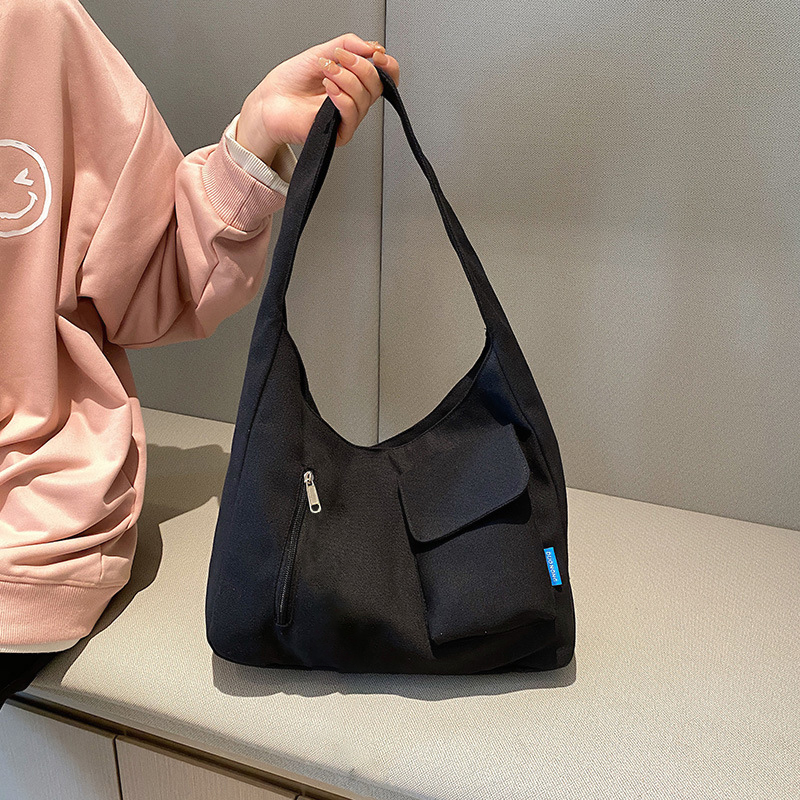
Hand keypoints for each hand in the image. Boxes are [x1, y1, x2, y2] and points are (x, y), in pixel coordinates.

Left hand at [235, 33, 400, 164]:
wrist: (270, 101)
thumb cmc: (291, 82)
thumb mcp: (322, 52)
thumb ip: (348, 45)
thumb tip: (374, 47)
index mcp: (354, 82)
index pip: (385, 77)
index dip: (388, 66)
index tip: (378, 55)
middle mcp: (354, 100)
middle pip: (377, 85)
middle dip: (360, 67)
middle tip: (340, 58)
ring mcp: (347, 117)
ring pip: (365, 98)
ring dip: (346, 79)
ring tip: (327, 71)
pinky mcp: (339, 133)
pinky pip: (351, 114)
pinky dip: (341, 97)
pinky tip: (328, 88)